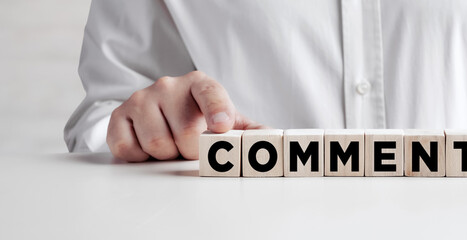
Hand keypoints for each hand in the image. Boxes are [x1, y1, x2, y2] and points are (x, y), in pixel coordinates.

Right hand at [107, 71, 265, 161]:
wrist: (161, 113)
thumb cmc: (200, 119)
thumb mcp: (228, 122)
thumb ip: (251, 131)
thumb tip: (272, 139)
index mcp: (200, 83)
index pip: (210, 92)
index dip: (217, 109)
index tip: (222, 126)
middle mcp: (169, 86)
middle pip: (186, 132)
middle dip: (192, 149)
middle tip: (192, 146)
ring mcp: (141, 98)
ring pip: (157, 144)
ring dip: (167, 155)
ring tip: (172, 144)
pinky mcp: (119, 116)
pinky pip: (128, 148)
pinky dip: (140, 156)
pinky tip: (149, 146)